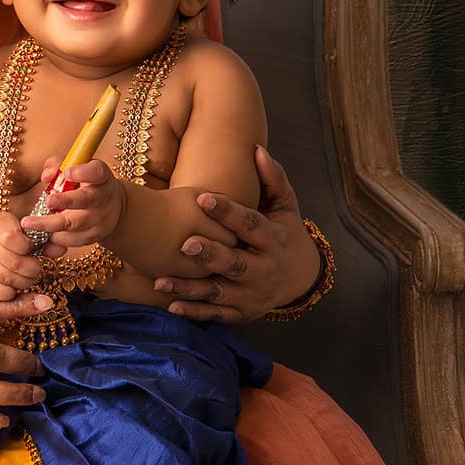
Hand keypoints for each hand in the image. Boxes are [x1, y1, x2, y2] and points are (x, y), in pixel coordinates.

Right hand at [0, 211, 45, 299]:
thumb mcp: (18, 227)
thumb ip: (42, 239)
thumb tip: (62, 249)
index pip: (13, 238)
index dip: (28, 246)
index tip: (32, 247)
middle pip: (14, 263)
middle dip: (33, 269)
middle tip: (36, 268)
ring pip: (7, 280)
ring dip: (25, 282)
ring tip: (28, 276)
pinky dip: (12, 293)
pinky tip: (15, 285)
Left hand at [19, 156, 124, 249]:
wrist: (110, 207)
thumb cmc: (87, 182)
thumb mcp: (77, 168)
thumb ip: (58, 166)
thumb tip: (45, 177)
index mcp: (100, 176)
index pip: (96, 172)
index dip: (82, 172)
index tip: (66, 173)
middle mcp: (102, 198)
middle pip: (85, 201)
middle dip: (66, 201)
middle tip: (48, 201)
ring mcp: (99, 220)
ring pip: (74, 225)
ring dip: (50, 225)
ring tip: (28, 223)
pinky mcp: (92, 237)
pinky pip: (70, 240)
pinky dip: (54, 238)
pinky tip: (40, 233)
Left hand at [152, 145, 316, 323]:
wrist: (302, 278)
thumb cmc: (286, 233)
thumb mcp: (286, 206)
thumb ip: (273, 179)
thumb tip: (257, 150)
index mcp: (272, 240)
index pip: (250, 224)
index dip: (227, 213)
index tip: (202, 198)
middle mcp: (263, 270)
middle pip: (235, 263)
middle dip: (210, 255)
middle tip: (185, 243)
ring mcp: (252, 295)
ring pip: (219, 292)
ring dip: (190, 289)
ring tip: (161, 281)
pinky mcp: (242, 313)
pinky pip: (216, 314)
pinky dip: (194, 312)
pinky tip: (170, 306)